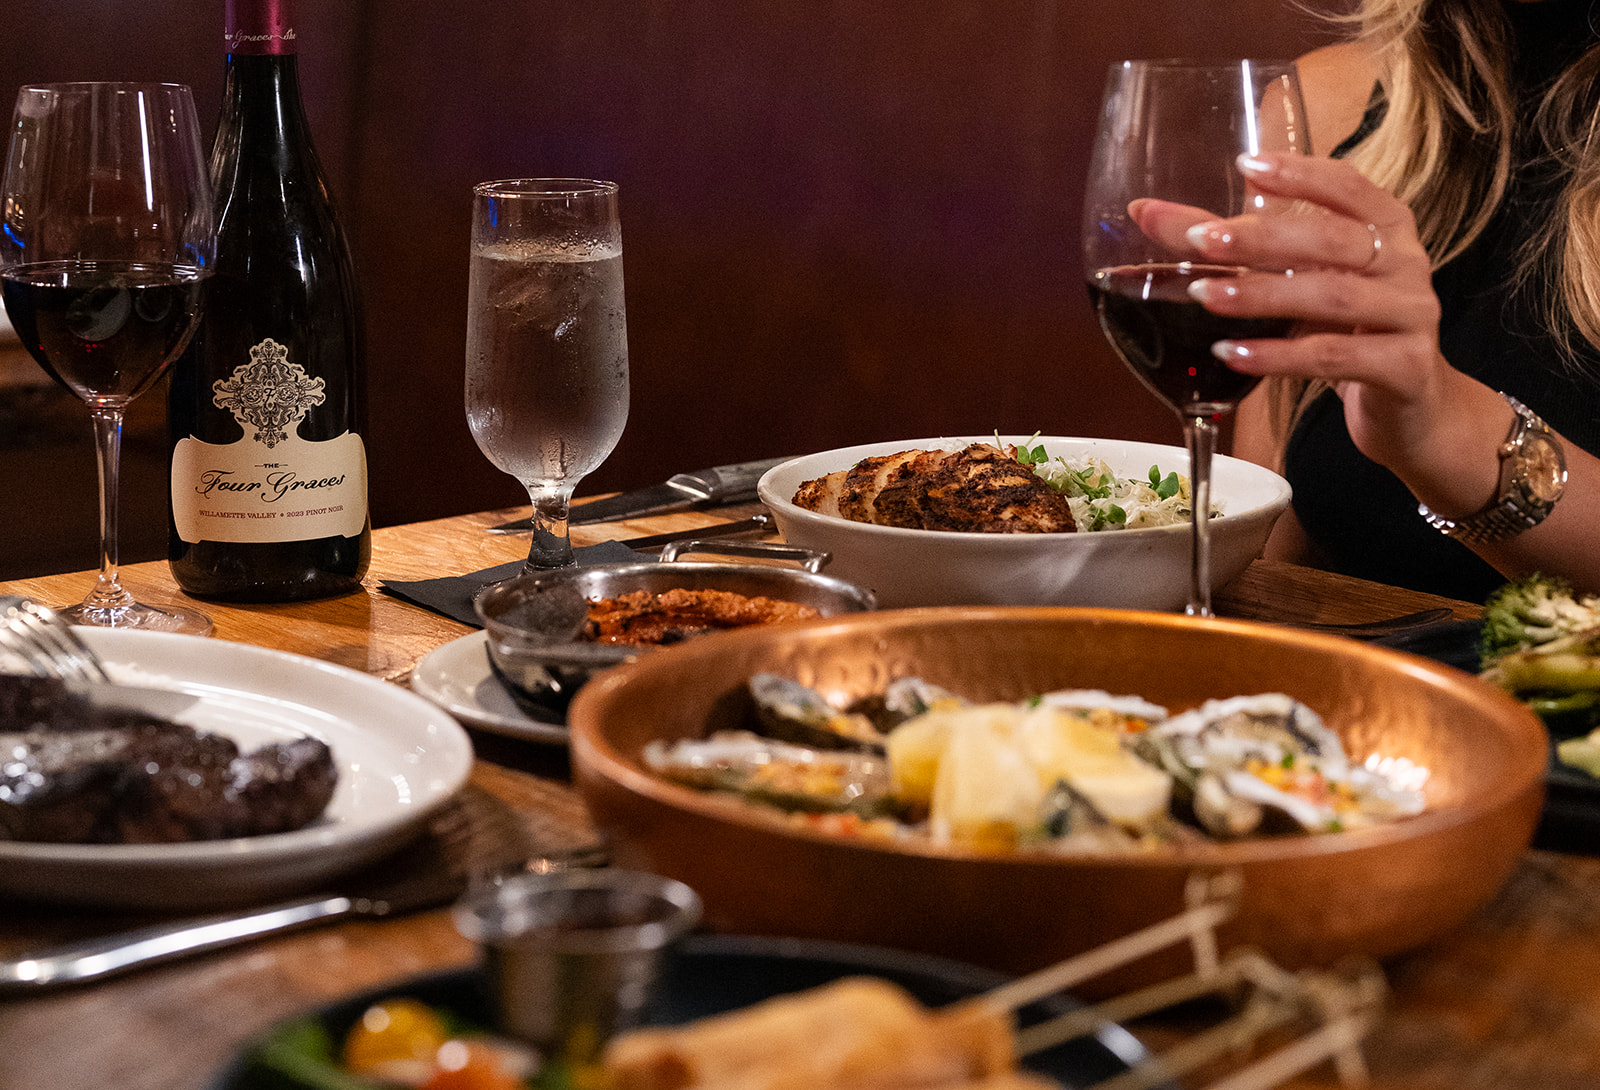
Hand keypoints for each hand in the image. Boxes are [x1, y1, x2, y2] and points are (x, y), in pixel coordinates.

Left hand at [1126, 152, 1473, 474]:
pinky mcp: (1404, 368)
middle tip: (1201, 241)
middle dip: (1263, 238)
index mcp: (1385, 227)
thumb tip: (1145, 212)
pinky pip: (1334, 356)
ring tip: (1204, 299)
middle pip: (1332, 240)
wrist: (1411, 409)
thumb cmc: (1346, 331)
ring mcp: (1412, 314)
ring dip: (1262, 296)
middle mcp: (1406, 262)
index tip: (1245, 167)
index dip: (1300, 174)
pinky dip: (1278, 356)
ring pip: (1333, 296)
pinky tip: (1231, 354)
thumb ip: (1228, 248)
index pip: (1348, 186)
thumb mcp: (1296, 283)